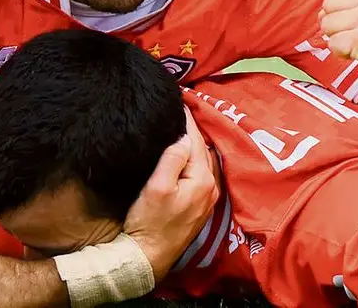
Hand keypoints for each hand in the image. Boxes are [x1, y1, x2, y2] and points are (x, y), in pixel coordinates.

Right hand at [123, 110, 217, 281]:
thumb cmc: (149, 222)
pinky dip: (193, 159)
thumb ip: (172, 158)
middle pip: (203, 149)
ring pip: (203, 161)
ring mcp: (206, 199)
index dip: (187, 118)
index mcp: (202, 179)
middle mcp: (210, 187)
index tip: (179, 99)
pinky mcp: (198, 207)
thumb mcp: (157, 186)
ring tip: (179, 127)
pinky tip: (182, 154)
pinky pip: (199, 173)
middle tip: (178, 109)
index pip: (196, 139)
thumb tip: (183, 137)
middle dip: (192, 129)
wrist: (147, 257)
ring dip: (193, 144)